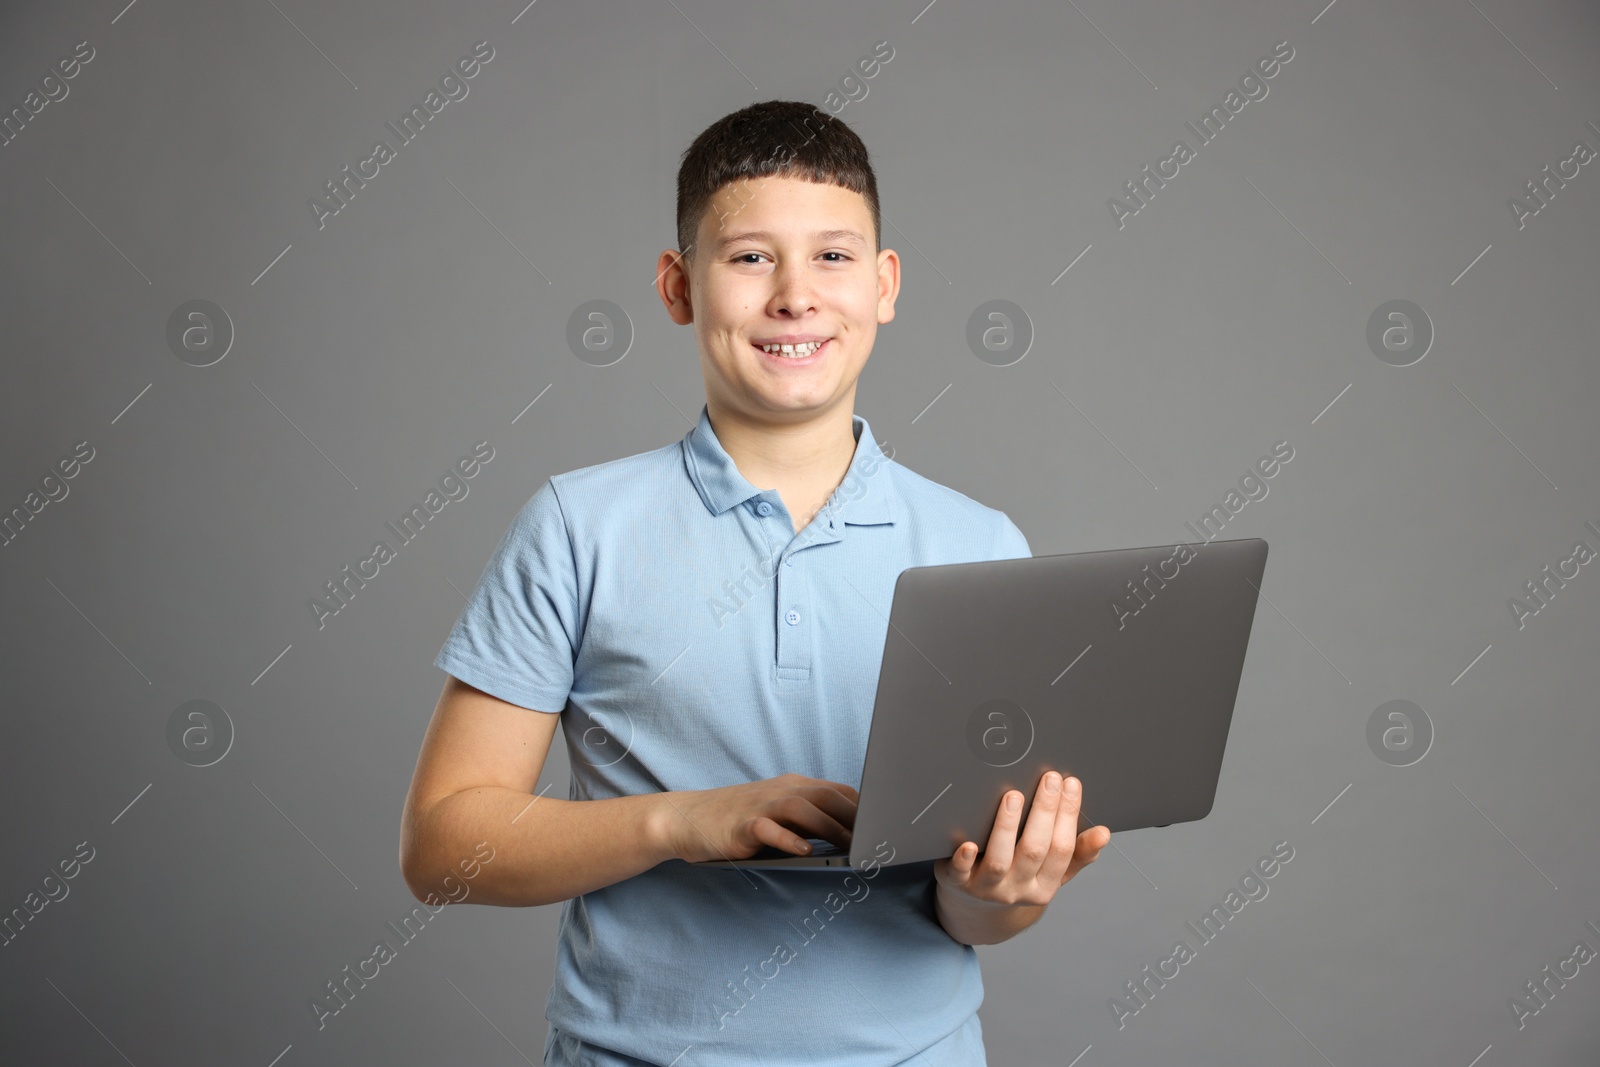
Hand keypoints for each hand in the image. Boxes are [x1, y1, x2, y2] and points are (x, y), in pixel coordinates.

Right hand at [657, 773, 857, 862]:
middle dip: (854, 816)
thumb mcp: (777, 814)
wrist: (686, 819)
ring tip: (850, 845)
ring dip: (829, 826)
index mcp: (792, 787)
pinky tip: (805, 850)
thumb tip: (848, 837)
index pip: (837, 790)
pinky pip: (768, 829)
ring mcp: (760, 806)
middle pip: (825, 795)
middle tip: (877, 839)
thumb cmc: (737, 820)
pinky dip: (788, 838)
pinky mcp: (741, 826)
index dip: (863, 807)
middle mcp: (780, 791)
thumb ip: (807, 820)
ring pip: (802, 808)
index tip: (885, 826)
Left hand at [934, 771, 1109, 907]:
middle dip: (1044, 812)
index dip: (1068, 815)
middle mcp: (1017, 889)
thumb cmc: (1019, 877)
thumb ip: (1078, 853)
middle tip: (1049, 778)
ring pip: (1000, 860)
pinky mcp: (958, 882)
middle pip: (1034, 850)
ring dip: (1007, 826)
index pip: (1062, 849)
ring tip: (1013, 795)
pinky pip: (960, 873)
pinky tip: (968, 843)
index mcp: (1045, 886)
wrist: (976, 909)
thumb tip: (1103, 833)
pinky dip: (964, 858)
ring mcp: (987, 888)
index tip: (1071, 783)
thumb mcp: (1051, 872)